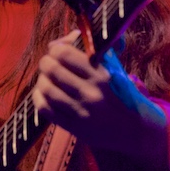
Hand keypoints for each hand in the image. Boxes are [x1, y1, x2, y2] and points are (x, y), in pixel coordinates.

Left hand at [31, 31, 167, 160]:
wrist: (131, 129)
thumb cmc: (120, 92)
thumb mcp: (111, 68)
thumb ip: (88, 50)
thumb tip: (60, 41)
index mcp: (100, 74)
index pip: (65, 54)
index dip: (56, 49)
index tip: (57, 51)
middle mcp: (90, 93)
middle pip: (52, 69)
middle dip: (46, 63)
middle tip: (48, 63)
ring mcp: (80, 112)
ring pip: (46, 88)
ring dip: (42, 80)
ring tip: (46, 78)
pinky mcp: (72, 128)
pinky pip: (44, 108)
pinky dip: (39, 97)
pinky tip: (44, 93)